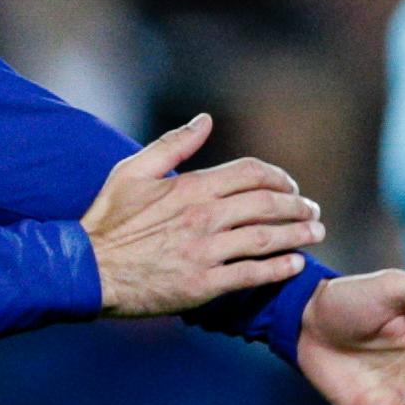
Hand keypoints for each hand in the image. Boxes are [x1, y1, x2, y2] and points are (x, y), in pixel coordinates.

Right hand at [83, 113, 325, 318]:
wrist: (88, 270)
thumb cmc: (107, 220)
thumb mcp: (132, 171)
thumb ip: (174, 144)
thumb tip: (205, 120)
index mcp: (191, 186)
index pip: (253, 173)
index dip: (280, 178)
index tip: (291, 187)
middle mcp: (204, 216)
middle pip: (268, 204)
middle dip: (298, 206)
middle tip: (312, 211)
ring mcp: (205, 251)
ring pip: (267, 238)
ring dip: (299, 234)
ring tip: (316, 233)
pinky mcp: (203, 284)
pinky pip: (252, 274)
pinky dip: (279, 268)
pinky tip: (295, 265)